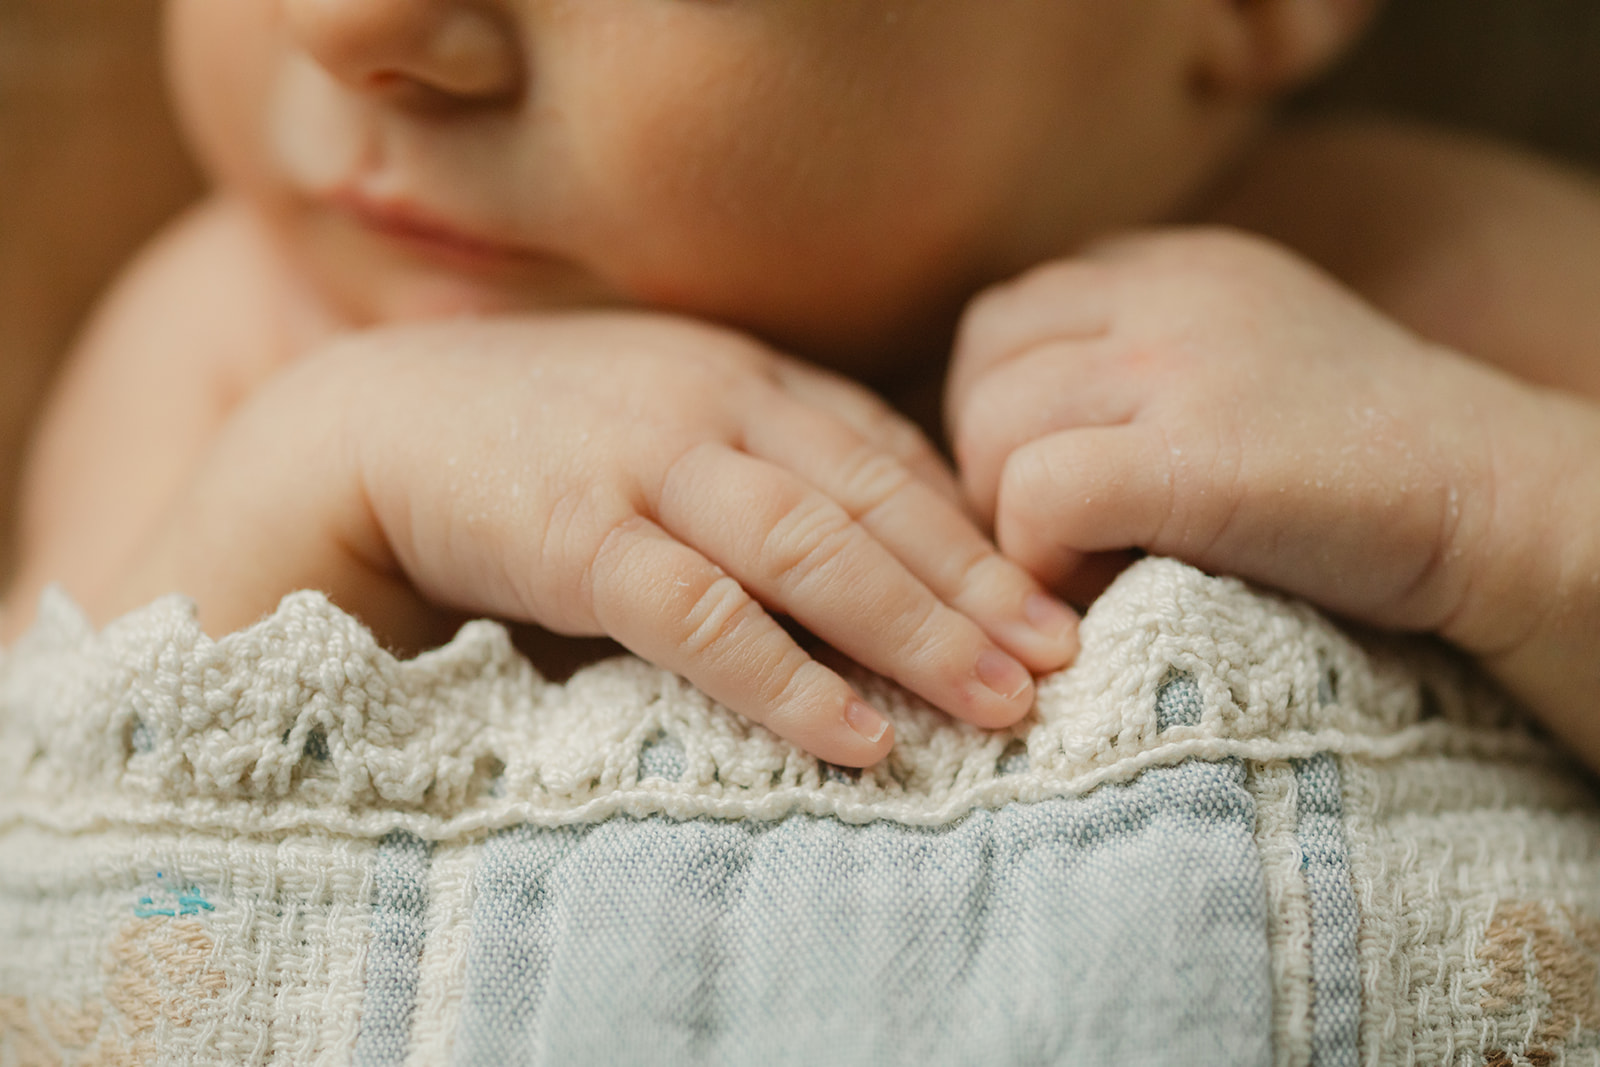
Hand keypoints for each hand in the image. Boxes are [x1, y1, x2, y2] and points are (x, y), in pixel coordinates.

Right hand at [119, 312, 1077, 765]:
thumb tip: (888, 549)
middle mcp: (716, 407)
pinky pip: (705, 616)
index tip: (1051, 596)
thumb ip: (771, 464)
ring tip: (998, 705)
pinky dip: (788, 680)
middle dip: (977, 589)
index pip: (890, 455)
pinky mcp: (579, 536)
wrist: (379, 422)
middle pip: (875, 505)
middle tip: (1061, 661)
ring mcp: (649, 465)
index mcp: (749, 376)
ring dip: (915, 633)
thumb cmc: (547, 434)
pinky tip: (858, 736)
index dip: (975, 532)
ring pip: (812, 552)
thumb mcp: (673, 417)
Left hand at [946, 228, 1571, 653]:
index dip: (1000, 412)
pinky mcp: (1193, 456)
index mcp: (1172, 265)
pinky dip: (1044, 560)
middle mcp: (1165, 291)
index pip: (1008, 319)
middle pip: (982, 365)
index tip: (1048, 484)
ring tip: (1085, 565)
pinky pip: (1036, 498)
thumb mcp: (1239, 363)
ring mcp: (1178, 366)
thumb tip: (1006, 429)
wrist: (1493, 501)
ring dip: (1011, 518)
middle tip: (1052, 537)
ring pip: (991, 430)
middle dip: (986, 463)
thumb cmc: (1358, 464)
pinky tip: (1102, 586)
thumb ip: (1134, 360)